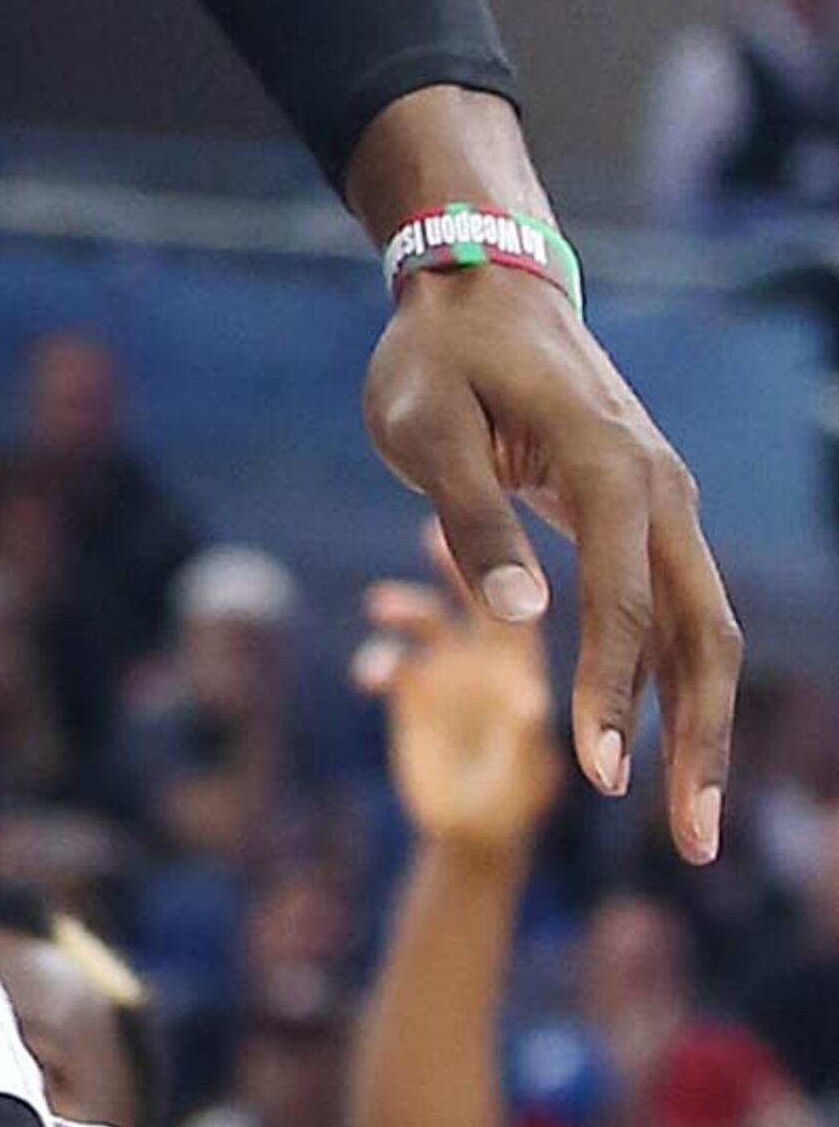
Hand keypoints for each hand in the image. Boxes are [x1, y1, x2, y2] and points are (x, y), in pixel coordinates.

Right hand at [357, 547, 564, 860]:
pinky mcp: (410, 690)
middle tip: (431, 530)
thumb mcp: (520, 774)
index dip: (512, 580)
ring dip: (404, 605)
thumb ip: (522, 739)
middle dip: (454, 559)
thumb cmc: (512, 804)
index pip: (520, 612)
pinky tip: (368, 678)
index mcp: (521, 668)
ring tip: (379, 605)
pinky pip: (390, 660)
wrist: (470, 831)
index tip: (493, 552)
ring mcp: (445, 669)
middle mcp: (484, 656)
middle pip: (473, 593)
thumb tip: (531, 701)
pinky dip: (378, 659)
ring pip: (425, 618)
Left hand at [362, 263, 736, 862]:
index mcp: (606, 462)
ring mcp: (662, 499)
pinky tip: (654, 743)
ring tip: (688, 826)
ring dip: (700, 725)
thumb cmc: (438, 354)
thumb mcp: (424, 422)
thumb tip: (519, 615)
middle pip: (702, 631)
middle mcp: (657, 486)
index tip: (597, 777)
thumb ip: (471, 513)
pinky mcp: (647, 511)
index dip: (613, 692)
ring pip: (702, 629)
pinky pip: (674, 609)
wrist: (477, 283)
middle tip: (690, 843)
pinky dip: (674, 681)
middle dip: (700, 741)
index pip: (622, 598)